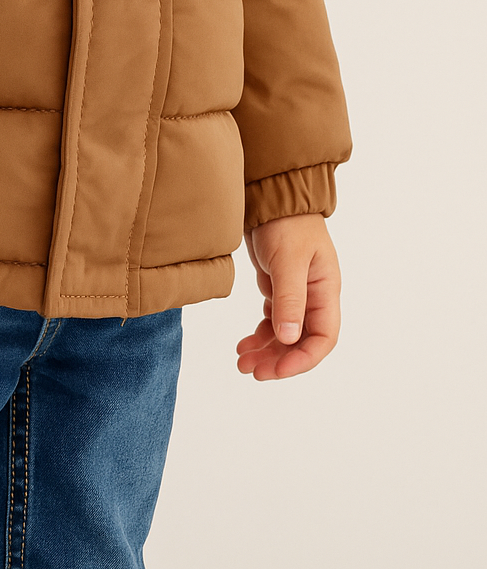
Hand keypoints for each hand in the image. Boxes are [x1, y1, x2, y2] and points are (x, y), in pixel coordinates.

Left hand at [237, 213, 340, 380]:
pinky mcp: (279, 292)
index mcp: (326, 291)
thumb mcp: (288, 261)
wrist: (272, 198)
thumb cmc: (287, 223)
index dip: (302, 359)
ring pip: (285, 337)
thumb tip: (290, 338)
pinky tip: (244, 344)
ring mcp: (297, 296)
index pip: (324, 338)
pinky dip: (259, 338)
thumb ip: (289, 300)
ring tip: (242, 361)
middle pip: (302, 343)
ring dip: (265, 353)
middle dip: (278, 361)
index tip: (277, 370)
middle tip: (250, 369)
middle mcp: (314, 298)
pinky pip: (273, 325)